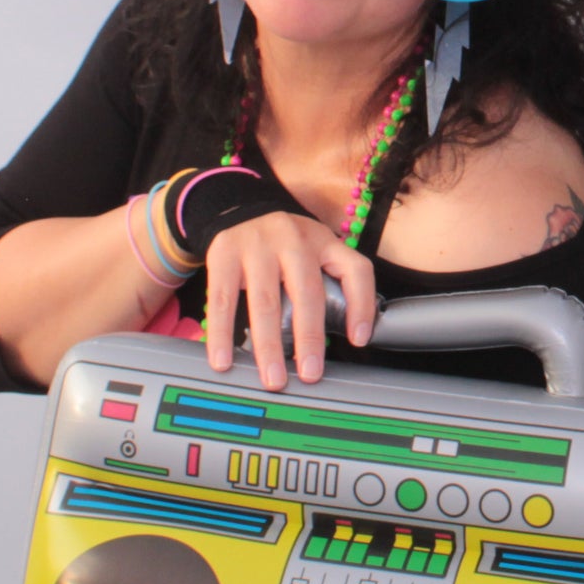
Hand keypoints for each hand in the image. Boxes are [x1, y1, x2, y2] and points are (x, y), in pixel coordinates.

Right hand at [200, 213, 374, 388]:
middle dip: (310, 338)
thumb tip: (345, 334)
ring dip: (269, 345)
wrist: (238, 206)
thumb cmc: (283, 242)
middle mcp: (294, 241)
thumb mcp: (313, 249)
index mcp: (324, 242)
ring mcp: (257, 246)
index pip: (355, 270)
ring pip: (266, 302)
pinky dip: (222, 334)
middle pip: (307, 293)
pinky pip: (223, 300)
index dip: (361, 306)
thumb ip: (329, 282)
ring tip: (272, 377)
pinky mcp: (224, 253)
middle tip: (310, 373)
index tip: (358, 340)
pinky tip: (223, 358)